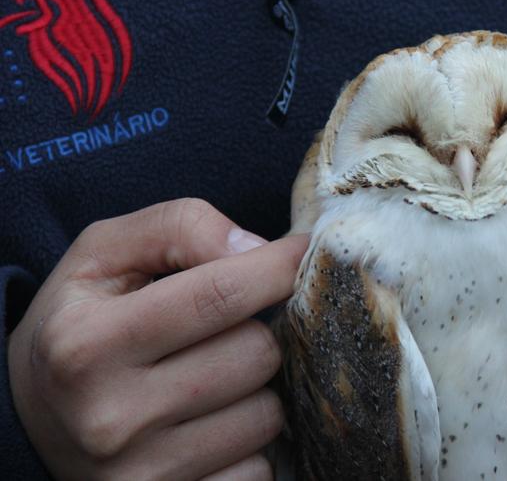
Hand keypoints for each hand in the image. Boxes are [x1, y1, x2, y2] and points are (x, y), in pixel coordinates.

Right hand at [7, 198, 307, 480]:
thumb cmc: (80, 323)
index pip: (220, 294)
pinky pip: (258, 468)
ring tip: (209, 381)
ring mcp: (141, 474)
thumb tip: (258, 248)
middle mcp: (110, 417)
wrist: (28, 423)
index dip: (278, 267)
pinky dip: (247, 444)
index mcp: (88, 344)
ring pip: (268, 414)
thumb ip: (180, 227)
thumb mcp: (103, 255)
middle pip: (256, 354)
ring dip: (255, 389)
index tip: (301, 253)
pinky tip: (207, 428)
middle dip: (255, 330)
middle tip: (222, 332)